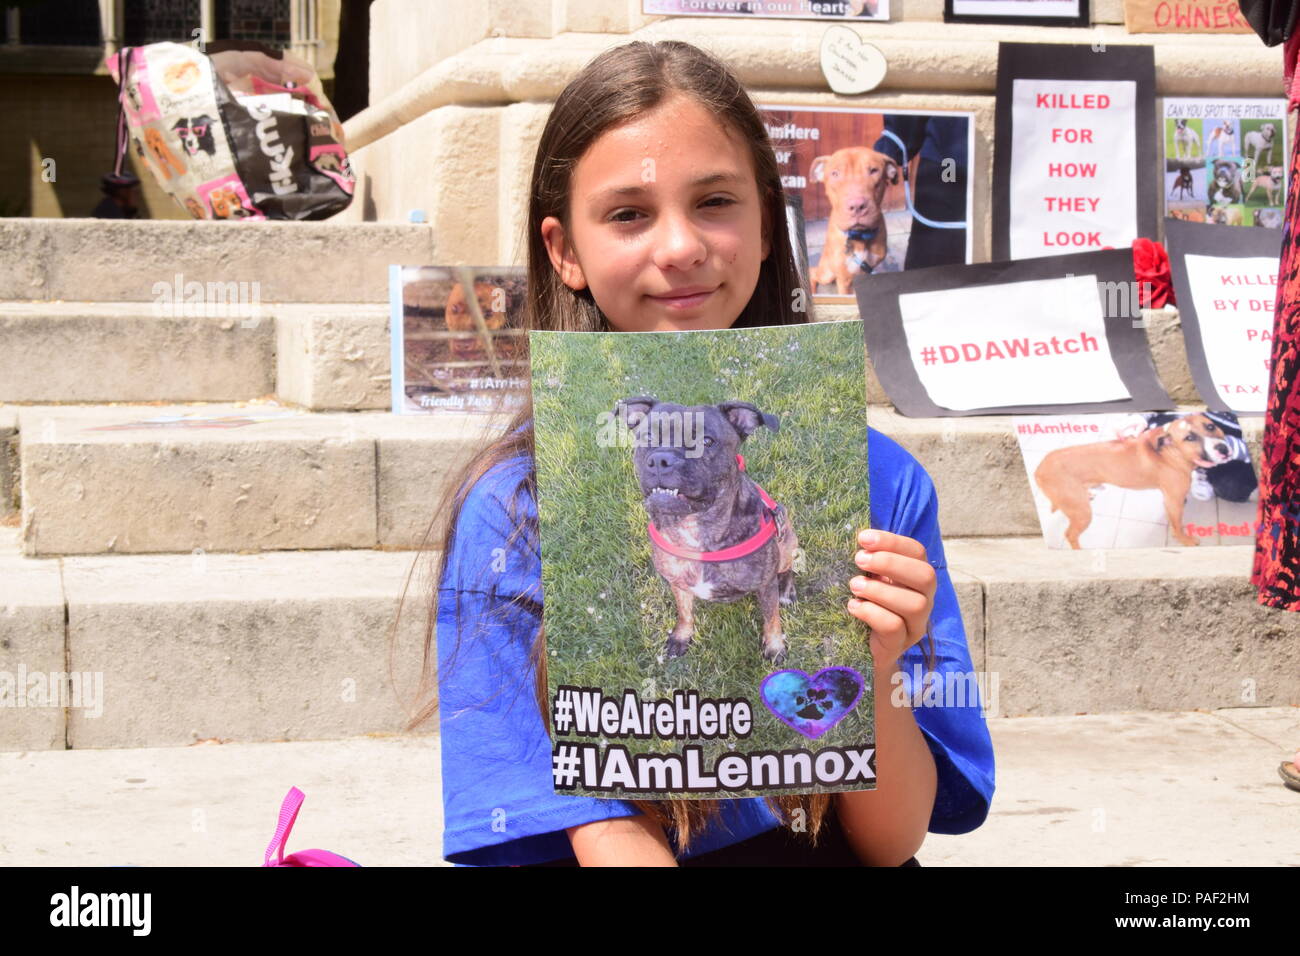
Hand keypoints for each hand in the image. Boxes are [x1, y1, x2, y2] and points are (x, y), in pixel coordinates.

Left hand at [845, 529, 936, 671]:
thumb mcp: (869, 579)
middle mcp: (924, 599)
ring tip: (854, 586)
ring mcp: (915, 625)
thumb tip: (856, 537)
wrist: (862, 651)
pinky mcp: (900, 645)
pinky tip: (854, 607)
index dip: (893, 542)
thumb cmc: (865, 606)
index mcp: (916, 578)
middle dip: (891, 563)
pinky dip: (872, 612)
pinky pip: (894, 627)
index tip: (863, 538)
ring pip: (914, 604)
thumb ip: (869, 561)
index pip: (917, 552)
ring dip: (880, 590)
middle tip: (859, 560)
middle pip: (926, 576)